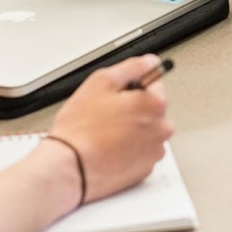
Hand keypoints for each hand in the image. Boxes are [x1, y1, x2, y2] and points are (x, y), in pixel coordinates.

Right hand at [50, 55, 173, 203]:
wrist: (70, 169)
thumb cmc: (81, 129)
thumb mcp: (102, 82)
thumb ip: (132, 67)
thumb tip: (149, 62)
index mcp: (155, 104)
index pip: (154, 82)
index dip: (131, 86)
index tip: (116, 94)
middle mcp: (161, 129)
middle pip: (150, 108)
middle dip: (132, 108)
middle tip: (105, 114)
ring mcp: (154, 152)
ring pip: (146, 131)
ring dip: (131, 130)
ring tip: (105, 134)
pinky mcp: (144, 170)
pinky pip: (140, 152)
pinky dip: (128, 150)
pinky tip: (109, 149)